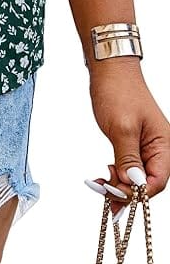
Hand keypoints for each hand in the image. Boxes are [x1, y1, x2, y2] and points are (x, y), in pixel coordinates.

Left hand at [87, 62, 169, 217]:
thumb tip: (132, 186)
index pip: (157, 181)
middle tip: (104, 193)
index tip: (116, 194)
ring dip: (119, 185)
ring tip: (100, 186)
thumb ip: (128, 158)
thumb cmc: (118, 91)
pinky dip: (116, 174)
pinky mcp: (132, 142)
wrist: (109, 69)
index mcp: (163, 145)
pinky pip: (128, 166)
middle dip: (126, 191)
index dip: (138, 193)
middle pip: (147, 182)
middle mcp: (158, 148)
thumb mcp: (122, 127)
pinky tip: (104, 177)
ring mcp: (144, 146)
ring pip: (136, 177)